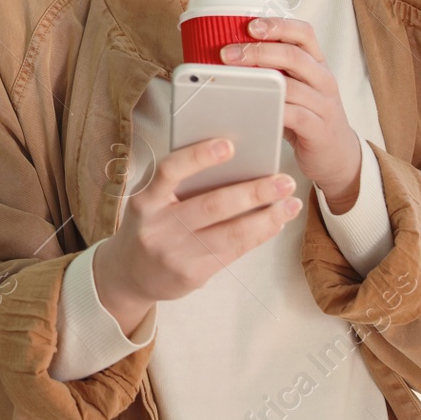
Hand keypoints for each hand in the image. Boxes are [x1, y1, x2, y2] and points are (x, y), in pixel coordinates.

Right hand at [93, 137, 302, 333]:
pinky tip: (275, 222)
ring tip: (290, 203)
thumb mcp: (152, 202)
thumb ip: (180, 185)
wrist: (130, 274)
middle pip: (212, 205)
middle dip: (254, 191)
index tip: (229, 145)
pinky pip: (233, 251)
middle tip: (283, 180)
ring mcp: (175, 253)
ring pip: (230, 233)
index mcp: (145, 199)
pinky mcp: (192, 274)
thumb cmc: (150, 226)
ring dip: (266, 217)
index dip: (199, 157)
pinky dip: (259, 235)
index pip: (170, 171)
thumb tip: (235, 163)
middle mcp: (158, 227)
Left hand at [221, 16, 362, 210]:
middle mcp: (323, 79)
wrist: (336, 153)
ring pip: (293, 86)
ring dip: (261, 82)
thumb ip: (273, 70)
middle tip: (228, 54)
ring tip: (234, 81)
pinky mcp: (320, 129)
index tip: (250, 25)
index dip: (278, 25)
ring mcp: (324, 104)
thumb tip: (228, 55)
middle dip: (258, 51)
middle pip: (294, 56)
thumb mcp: (295, 86)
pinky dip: (274, 110)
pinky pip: (296, 116)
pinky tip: (253, 108)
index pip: (303, 33)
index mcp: (316, 63)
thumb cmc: (308, 114)